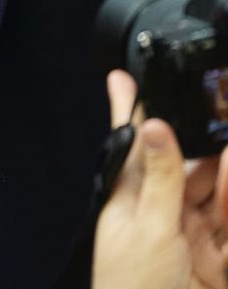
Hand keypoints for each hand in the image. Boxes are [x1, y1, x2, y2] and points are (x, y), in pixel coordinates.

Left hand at [93, 70, 227, 288]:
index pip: (132, 147)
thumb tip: (155, 124)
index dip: (131, 111)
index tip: (124, 75)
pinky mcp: (216, 261)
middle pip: (183, 168)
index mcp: (128, 202)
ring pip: (212, 193)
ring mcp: (189, 239)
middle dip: (199, 142)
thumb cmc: (135, 288)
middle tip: (214, 105)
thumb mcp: (148, 228)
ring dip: (223, 171)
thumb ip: (159, 178)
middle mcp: (159, 215)